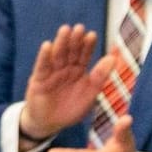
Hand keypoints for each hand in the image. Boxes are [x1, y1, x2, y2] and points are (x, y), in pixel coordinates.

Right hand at [20, 24, 111, 145]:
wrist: (50, 124)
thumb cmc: (71, 109)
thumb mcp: (90, 94)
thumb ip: (100, 77)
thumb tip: (113, 59)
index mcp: (78, 70)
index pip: (84, 55)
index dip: (87, 46)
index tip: (92, 35)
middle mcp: (65, 68)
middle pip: (70, 51)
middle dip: (74, 40)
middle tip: (79, 28)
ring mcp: (51, 72)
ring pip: (57, 55)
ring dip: (61, 42)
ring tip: (65, 30)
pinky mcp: (38, 79)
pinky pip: (42, 66)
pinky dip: (44, 56)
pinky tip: (47, 46)